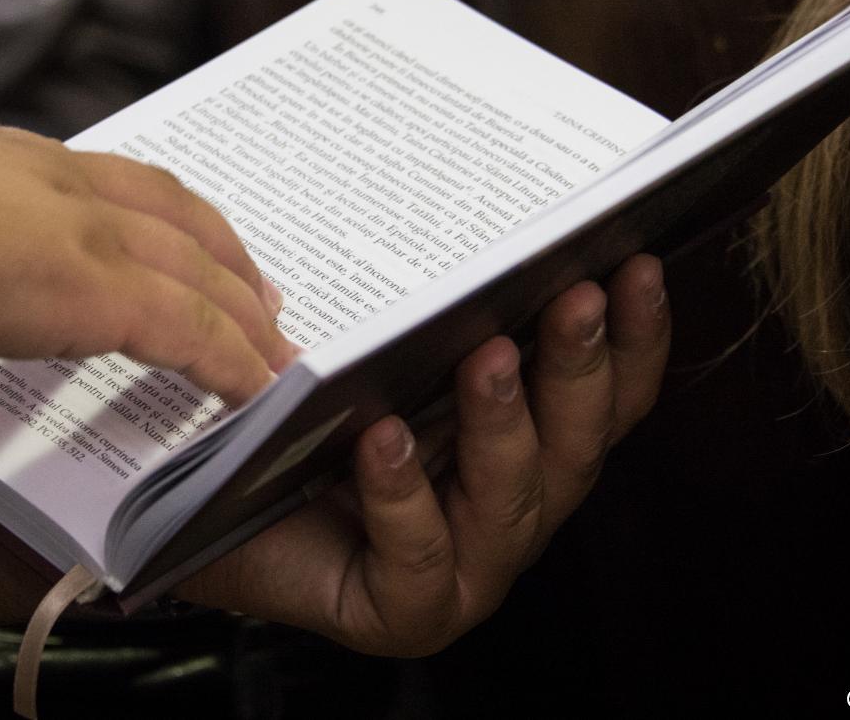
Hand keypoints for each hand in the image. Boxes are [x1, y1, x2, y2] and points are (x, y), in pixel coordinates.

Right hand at [0, 114, 297, 404]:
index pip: (103, 180)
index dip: (154, 213)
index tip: (183, 240)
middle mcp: (57, 184)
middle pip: (175, 215)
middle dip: (225, 255)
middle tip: (260, 294)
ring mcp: (88, 233)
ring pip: (200, 273)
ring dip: (245, 316)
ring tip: (274, 352)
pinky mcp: (106, 290)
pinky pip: (198, 330)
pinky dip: (235, 360)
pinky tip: (257, 389)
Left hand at [177, 255, 669, 652]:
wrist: (214, 512)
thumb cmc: (308, 429)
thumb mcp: (383, 359)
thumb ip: (437, 321)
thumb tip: (487, 237)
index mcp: (527, 450)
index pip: (605, 400)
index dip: (633, 339)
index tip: (636, 265)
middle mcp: (512, 513)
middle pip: (575, 447)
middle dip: (580, 368)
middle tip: (575, 298)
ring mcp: (467, 572)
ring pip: (510, 502)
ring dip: (504, 424)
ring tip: (485, 356)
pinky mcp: (405, 612)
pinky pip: (418, 555)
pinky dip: (405, 495)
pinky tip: (385, 439)